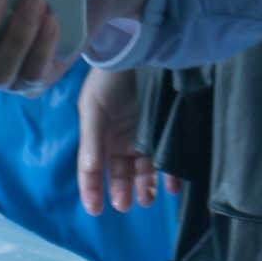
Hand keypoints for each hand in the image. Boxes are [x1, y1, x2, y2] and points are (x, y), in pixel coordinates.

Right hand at [77, 65, 167, 214]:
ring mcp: (142, 138)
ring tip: (147, 198)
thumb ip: (92, 138)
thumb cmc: (109, 79)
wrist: (136, 51)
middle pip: (120, 174)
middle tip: (125, 203)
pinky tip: (171, 186)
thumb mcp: (93, 106)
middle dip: (122, 191)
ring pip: (143, 171)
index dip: (91, 190)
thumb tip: (90, 167)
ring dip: (145, 187)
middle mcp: (120, 141)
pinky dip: (169, 175)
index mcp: (99, 138)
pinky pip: (167, 159)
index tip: (95, 210)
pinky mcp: (163, 132)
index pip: (93, 170)